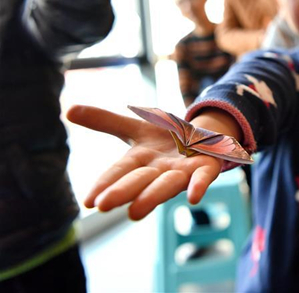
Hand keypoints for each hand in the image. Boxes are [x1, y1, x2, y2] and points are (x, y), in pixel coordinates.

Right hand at [66, 105, 222, 219]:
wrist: (203, 140)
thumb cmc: (165, 140)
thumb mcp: (135, 127)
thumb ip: (105, 121)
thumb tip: (68, 110)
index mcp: (140, 161)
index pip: (119, 173)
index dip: (105, 185)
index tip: (88, 202)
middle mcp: (159, 171)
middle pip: (139, 181)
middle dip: (123, 192)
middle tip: (104, 206)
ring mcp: (183, 172)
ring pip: (167, 185)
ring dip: (152, 196)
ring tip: (135, 212)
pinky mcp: (206, 168)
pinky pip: (202, 179)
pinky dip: (198, 187)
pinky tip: (194, 198)